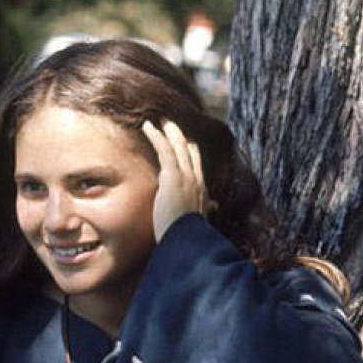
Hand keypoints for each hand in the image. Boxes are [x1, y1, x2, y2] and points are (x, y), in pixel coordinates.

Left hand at [142, 120, 213, 241]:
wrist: (187, 241)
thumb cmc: (188, 238)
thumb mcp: (197, 223)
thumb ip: (203, 212)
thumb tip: (213, 207)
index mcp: (201, 192)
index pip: (196, 166)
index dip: (191, 153)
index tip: (187, 143)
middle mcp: (197, 180)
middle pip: (190, 152)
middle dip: (180, 137)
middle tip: (172, 125)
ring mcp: (186, 176)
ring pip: (178, 147)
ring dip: (169, 132)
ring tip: (160, 121)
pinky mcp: (173, 176)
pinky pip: (165, 150)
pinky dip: (156, 136)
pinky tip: (148, 127)